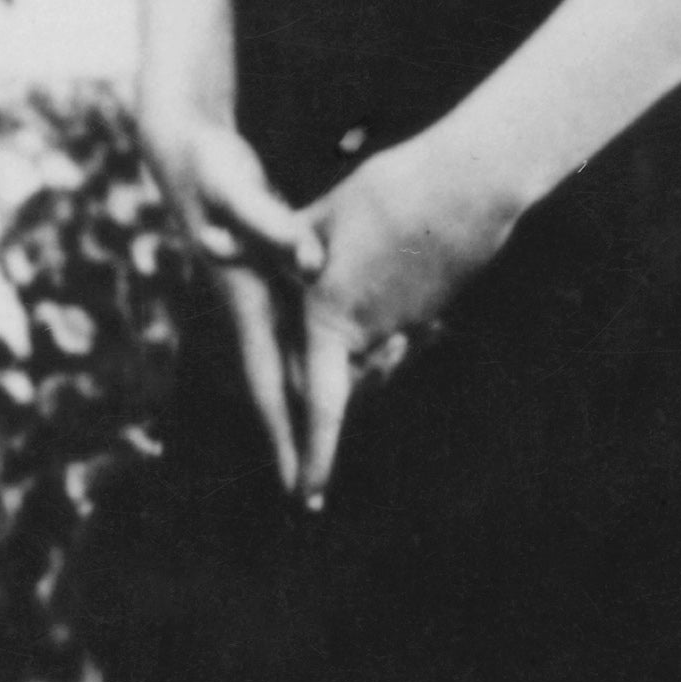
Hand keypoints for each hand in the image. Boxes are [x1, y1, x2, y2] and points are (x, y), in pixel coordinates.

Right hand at [141, 103, 322, 488]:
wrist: (181, 147)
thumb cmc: (210, 166)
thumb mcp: (239, 191)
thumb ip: (273, 225)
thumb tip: (308, 261)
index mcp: (244, 300)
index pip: (268, 381)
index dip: (286, 435)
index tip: (298, 484)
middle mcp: (248, 308)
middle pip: (275, 387)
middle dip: (292, 440)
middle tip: (310, 496)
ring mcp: (255, 295)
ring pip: (284, 363)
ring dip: (300, 406)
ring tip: (317, 453)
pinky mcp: (264, 277)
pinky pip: (291, 333)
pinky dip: (306, 362)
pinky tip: (327, 372)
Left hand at [289, 120, 524, 507]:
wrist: (471, 184)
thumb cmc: (389, 193)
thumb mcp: (323, 215)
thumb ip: (267, 240)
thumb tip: (209, 244)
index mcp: (333, 315)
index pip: (321, 403)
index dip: (313, 453)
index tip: (307, 496)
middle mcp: (369, 328)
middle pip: (341, 381)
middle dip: (325, 424)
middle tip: (310, 474)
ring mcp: (404, 319)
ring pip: (366, 350)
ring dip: (354, 351)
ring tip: (337, 324)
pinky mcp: (426, 304)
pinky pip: (389, 323)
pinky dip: (374, 313)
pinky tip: (382, 275)